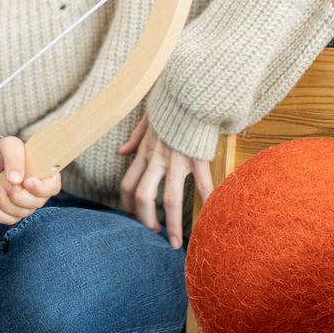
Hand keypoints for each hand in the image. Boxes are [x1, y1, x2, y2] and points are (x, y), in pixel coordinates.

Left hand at [0, 135, 61, 224]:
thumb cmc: (1, 151)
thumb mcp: (9, 146)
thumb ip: (15, 158)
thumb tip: (16, 180)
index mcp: (44, 172)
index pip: (53, 187)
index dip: (42, 189)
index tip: (26, 182)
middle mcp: (38, 190)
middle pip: (37, 203)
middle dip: (18, 196)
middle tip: (7, 184)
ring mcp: (26, 202)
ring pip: (22, 213)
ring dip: (5, 203)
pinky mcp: (12, 211)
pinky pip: (10, 220)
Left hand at [119, 112, 213, 250]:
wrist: (189, 89)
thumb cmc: (169, 104)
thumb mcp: (147, 119)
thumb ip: (135, 138)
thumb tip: (122, 152)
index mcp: (144, 152)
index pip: (128, 185)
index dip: (129, 207)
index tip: (136, 219)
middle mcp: (157, 159)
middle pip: (144, 197)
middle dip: (147, 221)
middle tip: (154, 235)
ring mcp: (177, 159)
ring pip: (171, 199)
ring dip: (172, 225)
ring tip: (176, 243)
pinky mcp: (197, 156)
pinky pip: (202, 184)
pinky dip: (207, 203)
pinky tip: (211, 219)